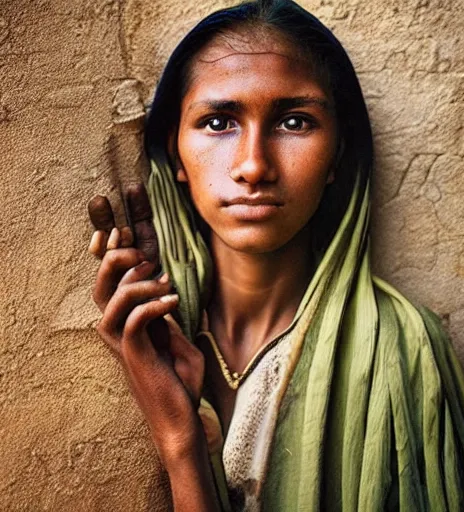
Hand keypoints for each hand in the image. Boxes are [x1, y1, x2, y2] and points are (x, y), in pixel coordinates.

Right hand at [87, 185, 204, 463]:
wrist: (182, 415)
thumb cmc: (180, 376)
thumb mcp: (177, 332)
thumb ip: (165, 307)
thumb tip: (164, 279)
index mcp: (130, 315)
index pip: (116, 274)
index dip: (115, 242)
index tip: (123, 212)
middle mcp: (119, 324)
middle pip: (103, 280)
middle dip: (115, 252)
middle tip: (135, 242)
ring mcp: (122, 340)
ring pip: (109, 298)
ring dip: (135, 281)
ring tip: (162, 278)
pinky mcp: (133, 354)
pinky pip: (132, 321)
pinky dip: (152, 305)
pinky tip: (173, 301)